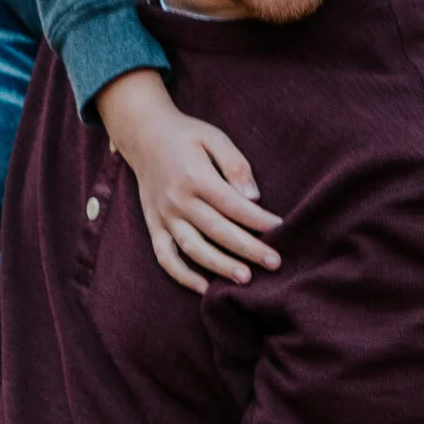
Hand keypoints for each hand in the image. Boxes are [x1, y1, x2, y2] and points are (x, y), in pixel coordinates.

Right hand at [97, 70, 282, 292]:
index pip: (232, 205)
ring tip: (245, 279)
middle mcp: (178, 200)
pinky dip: (182, 275)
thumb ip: (235, 164)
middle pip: (217, 231)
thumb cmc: (186, 136)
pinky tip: (204, 288)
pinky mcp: (154, 226)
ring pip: (193, 248)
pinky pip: (165, 257)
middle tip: (274, 263)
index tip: (280, 228)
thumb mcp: (214, 137)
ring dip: (219, 266)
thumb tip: (254, 197)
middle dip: (248, 249)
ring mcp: (164, 216)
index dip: (257, 219)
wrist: (143, 135)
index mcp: (195, 177)